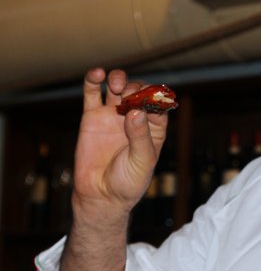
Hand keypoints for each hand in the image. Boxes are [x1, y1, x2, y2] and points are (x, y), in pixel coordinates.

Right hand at [72, 68, 167, 216]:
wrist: (100, 196)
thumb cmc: (128, 181)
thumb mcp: (142, 161)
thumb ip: (140, 136)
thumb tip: (136, 112)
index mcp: (155, 126)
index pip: (159, 103)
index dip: (156, 97)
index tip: (149, 99)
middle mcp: (135, 117)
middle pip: (139, 91)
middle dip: (137, 88)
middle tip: (131, 94)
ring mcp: (113, 114)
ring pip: (117, 87)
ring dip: (119, 79)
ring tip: (117, 86)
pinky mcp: (92, 116)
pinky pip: (92, 93)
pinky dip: (93, 80)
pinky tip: (97, 74)